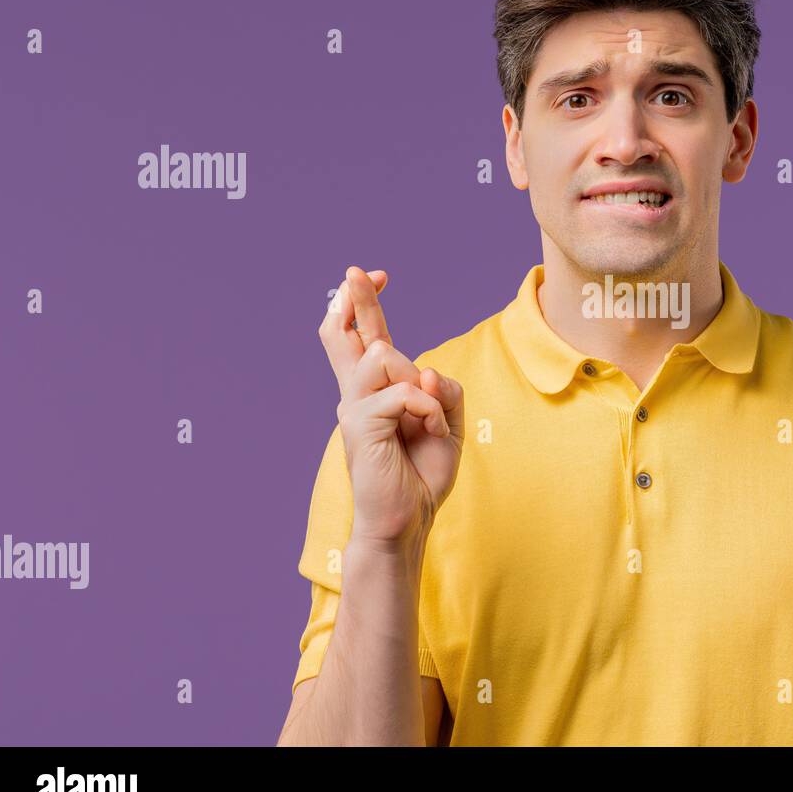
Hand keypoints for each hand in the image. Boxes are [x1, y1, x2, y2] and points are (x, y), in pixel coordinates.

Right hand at [318, 266, 464, 547]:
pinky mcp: (360, 425)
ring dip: (419, 381)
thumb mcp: (448, 426)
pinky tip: (430, 432)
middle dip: (355, 299)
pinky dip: (428, 409)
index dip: (365, 305)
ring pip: (383, 355)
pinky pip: (404, 393)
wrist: (407, 521)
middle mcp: (357, 395)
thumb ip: (444, 391)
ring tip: (427, 418)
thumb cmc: (422, 475)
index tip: (376, 276)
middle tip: (355, 270)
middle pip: (344, 335)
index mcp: (376, 392)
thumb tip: (427, 370)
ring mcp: (354, 408)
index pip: (364, 339)